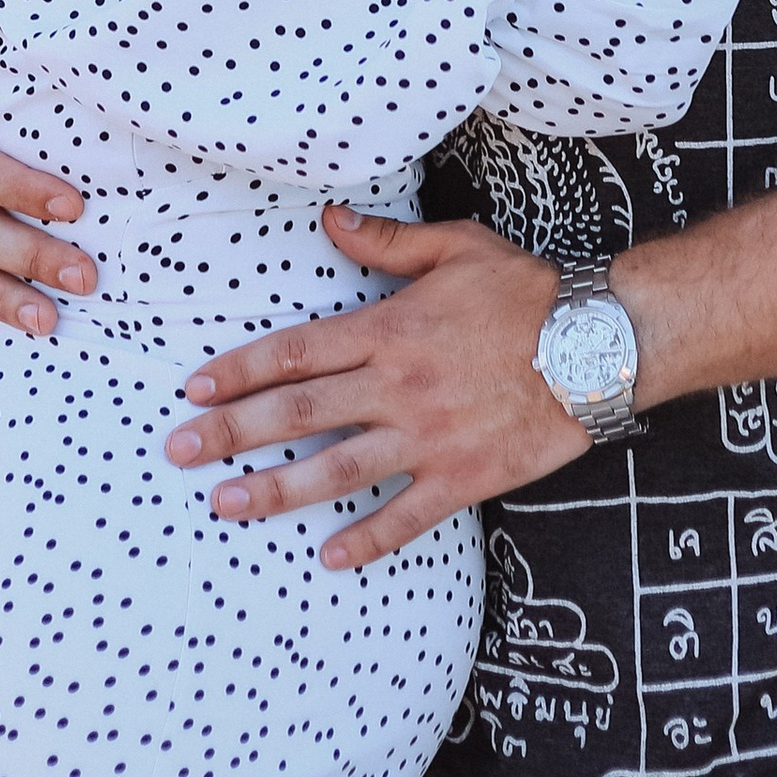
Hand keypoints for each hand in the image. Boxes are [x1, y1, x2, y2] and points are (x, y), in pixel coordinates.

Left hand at [162, 209, 589, 568]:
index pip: (295, 352)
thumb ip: (385, 242)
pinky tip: (330, 557)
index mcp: (388, 329)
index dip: (239, 370)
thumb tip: (328, 219)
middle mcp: (397, 387)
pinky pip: (405, 516)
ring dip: (276, 490)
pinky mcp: (462, 477)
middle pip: (298, 414)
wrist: (597, 343)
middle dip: (231, 433)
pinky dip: (367, 539)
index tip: (195, 390)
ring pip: (336, 470)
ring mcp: (427, 438)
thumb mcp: (456, 247)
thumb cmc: (526, 291)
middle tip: (178, 451)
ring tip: (226, 505)